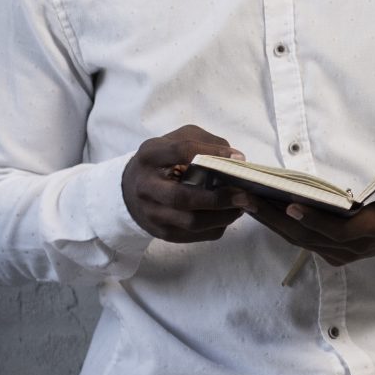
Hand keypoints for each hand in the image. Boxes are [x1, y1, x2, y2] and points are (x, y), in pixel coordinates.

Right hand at [123, 126, 250, 242]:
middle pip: (182, 198)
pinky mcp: (162, 233)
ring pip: (192, 223)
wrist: (130, 189)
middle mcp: (147, 187)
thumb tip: (236, 158)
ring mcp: (153, 213)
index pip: (181, 151)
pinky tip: (228, 214)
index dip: (211, 153)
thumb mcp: (178, 139)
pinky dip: (218, 226)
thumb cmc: (163, 160)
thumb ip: (206, 142)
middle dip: (218, 198)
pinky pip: (197, 235)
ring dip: (223, 216)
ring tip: (242, 205)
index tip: (237, 157)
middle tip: (244, 195)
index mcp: (150, 156)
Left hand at [240, 163, 374, 268]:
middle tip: (245, 196)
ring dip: (268, 221)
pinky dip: (277, 225)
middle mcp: (353, 248)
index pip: (340, 231)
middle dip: (274, 217)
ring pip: (298, 240)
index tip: (291, 204)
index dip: (315, 220)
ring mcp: (340, 253)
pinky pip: (299, 240)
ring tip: (242, 198)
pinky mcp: (330, 252)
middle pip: (308, 237)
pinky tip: (257, 207)